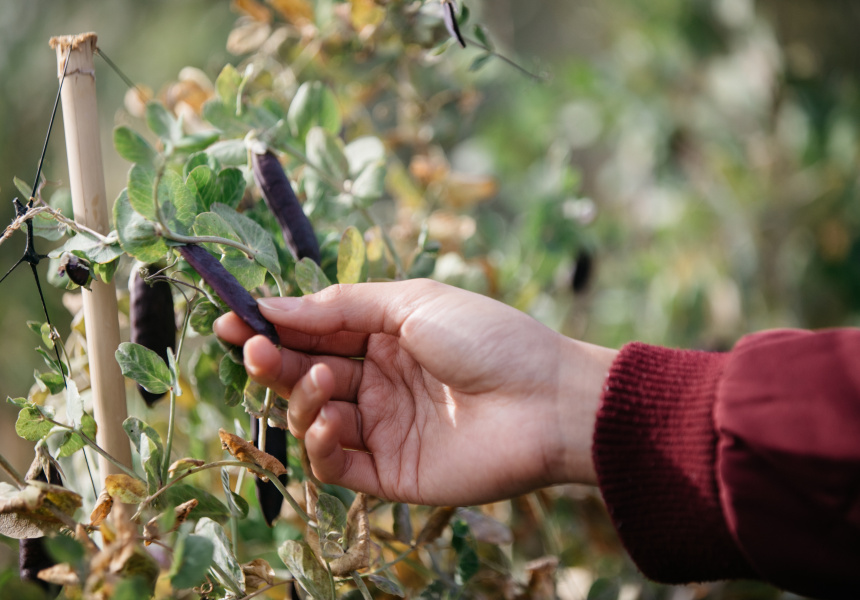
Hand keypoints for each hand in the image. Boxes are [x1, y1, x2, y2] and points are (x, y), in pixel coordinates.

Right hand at [214, 279, 615, 505]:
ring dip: (303, 398)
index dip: (272, 327)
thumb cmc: (487, 338)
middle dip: (274, 362)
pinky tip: (328, 421)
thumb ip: (340, 308)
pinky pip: (336, 464)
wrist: (546, 400)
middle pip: (305, 374)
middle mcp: (379, 383)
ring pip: (313, 418)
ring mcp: (383, 429)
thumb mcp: (411, 304)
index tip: (229, 321)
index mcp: (385, 337)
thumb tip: (272, 306)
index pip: (314, 333)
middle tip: (253, 349)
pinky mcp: (391, 473)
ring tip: (326, 381)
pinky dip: (319, 445)